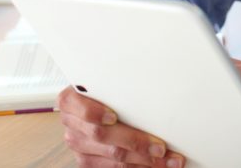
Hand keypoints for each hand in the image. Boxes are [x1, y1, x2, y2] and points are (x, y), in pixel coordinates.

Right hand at [57, 87, 185, 167]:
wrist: (95, 102)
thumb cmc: (106, 90)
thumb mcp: (107, 81)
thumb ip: (117, 84)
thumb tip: (150, 83)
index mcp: (71, 101)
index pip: (80, 107)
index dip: (94, 113)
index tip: (113, 117)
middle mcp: (72, 124)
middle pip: (102, 136)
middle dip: (135, 142)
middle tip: (160, 147)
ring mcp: (79, 145)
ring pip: (113, 156)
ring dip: (145, 160)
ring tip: (169, 159)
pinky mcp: (89, 161)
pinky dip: (139, 166)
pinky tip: (157, 164)